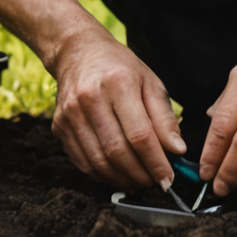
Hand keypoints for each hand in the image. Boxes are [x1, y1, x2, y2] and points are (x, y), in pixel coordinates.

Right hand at [49, 30, 186, 190]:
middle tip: (156, 183)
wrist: (78, 53)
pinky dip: (103, 175)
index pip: (139, 134)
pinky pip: (82, 162)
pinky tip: (119, 175)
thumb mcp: (150, 82)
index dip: (155, 162)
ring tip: (140, 182)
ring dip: (122, 179)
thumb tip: (177, 150)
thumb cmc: (120, 68)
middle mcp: (89, 98)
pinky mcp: (59, 127)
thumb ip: (164, 117)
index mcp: (117, 83)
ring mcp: (70, 114)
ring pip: (98, 162)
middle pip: (117, 151)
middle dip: (140, 174)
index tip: (168, 179)